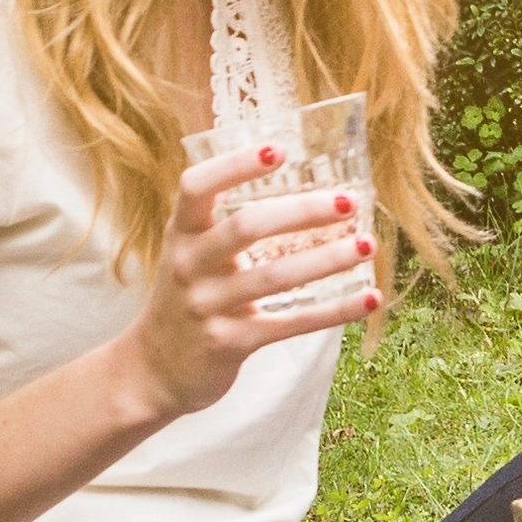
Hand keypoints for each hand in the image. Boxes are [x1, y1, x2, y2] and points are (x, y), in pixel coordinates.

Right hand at [124, 144, 375, 418]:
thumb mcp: (192, 253)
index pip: (197, 187)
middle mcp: (190, 264)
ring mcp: (208, 306)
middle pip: (246, 227)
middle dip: (302, 212)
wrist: (153, 370)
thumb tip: (302, 184)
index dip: (235, 165)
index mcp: (182, 233)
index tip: (279, 150)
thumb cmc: (188, 296)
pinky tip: (368, 299)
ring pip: (275, 276)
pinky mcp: (230, 343)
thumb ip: (227, 223)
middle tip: (348, 202)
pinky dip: (334, 311)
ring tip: (367, 245)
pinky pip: (290, 324)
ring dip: (326, 260)